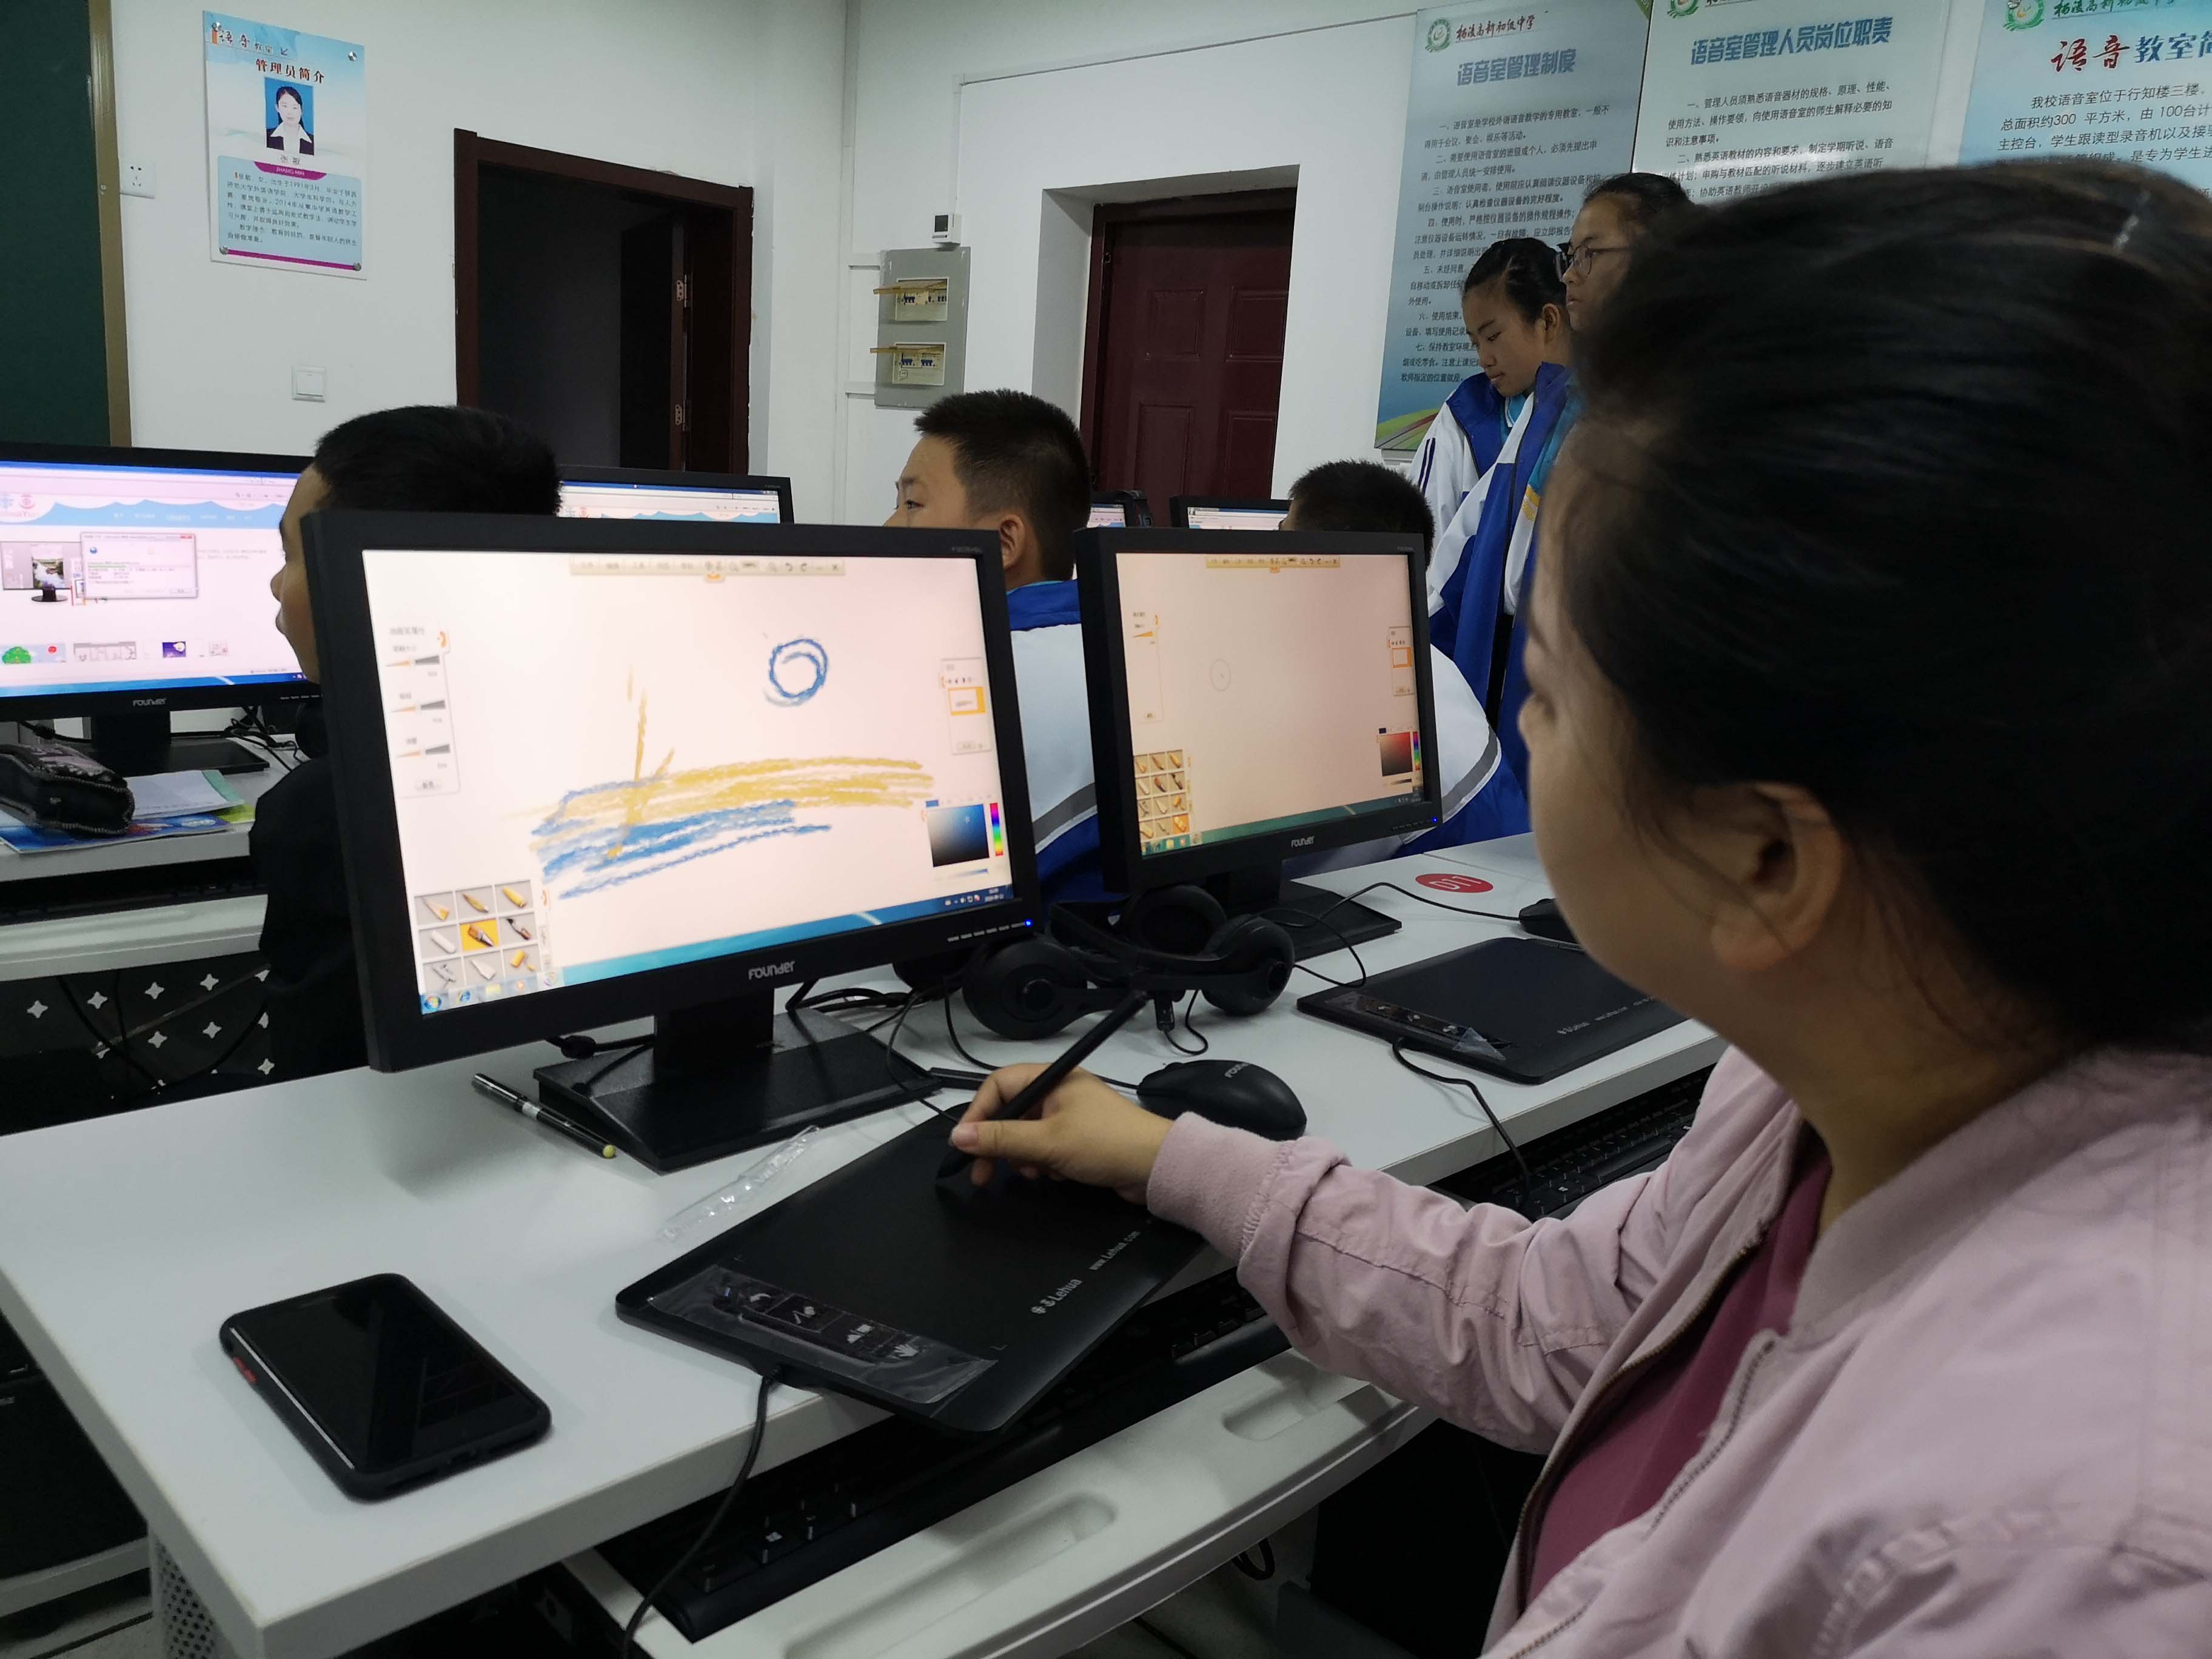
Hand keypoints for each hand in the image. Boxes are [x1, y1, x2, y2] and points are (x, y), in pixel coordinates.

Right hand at [950, 1066, 1172, 1201]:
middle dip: (998, 1144)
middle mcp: (1058, 1092)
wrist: (1156, 1167)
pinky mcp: (1078, 1138)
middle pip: (1011, 1113)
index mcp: (1053, 1078)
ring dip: (1024, 1157)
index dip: (979, 1113)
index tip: (965, 1142)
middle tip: (983, 1174)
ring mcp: (1069, 1115)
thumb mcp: (1047, 1142)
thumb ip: (1001, 1139)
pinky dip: (1043, 1162)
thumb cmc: (1104, 1143)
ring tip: (1035, 1172)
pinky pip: (1045, 1147)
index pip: (1000, 1086)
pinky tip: (1054, 1173)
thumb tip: (958, 1136)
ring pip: (1026, 1135)